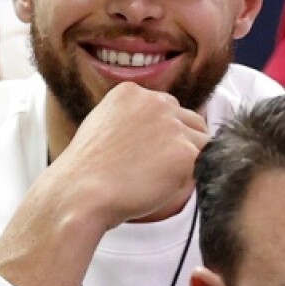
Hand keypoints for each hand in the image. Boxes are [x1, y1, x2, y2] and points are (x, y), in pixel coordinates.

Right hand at [54, 82, 209, 228]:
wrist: (79, 193)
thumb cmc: (86, 172)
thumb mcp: (103, 127)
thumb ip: (132, 120)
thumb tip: (159, 133)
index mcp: (131, 91)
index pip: (166, 108)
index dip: (161, 135)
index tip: (144, 154)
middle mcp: (155, 101)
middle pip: (189, 120)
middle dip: (179, 144)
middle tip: (153, 170)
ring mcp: (172, 125)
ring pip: (201, 142)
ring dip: (186, 161)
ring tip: (155, 178)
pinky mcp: (185, 152)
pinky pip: (204, 164)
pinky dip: (188, 178)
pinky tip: (161, 186)